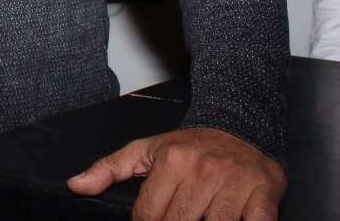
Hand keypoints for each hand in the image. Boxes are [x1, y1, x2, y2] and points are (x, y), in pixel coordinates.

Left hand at [67, 126, 286, 220]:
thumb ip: (108, 169)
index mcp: (172, 161)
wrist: (239, 127)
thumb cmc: (190, 146)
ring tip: (199, 219)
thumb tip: (76, 186)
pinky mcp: (264, 194)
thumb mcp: (145, 151)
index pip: (148, 216)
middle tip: (178, 219)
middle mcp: (203, 170)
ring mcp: (235, 183)